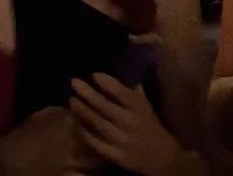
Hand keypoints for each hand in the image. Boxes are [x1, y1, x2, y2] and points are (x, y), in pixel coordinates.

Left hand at [68, 74, 193, 173]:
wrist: (161, 157)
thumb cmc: (151, 127)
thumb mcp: (146, 106)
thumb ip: (132, 92)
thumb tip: (120, 75)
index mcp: (138, 107)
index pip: (120, 92)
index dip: (106, 82)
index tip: (93, 74)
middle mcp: (129, 122)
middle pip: (105, 106)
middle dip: (88, 93)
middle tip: (74, 82)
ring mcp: (122, 139)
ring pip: (98, 124)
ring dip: (83, 111)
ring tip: (72, 100)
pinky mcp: (116, 155)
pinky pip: (97, 143)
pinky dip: (86, 133)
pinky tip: (78, 125)